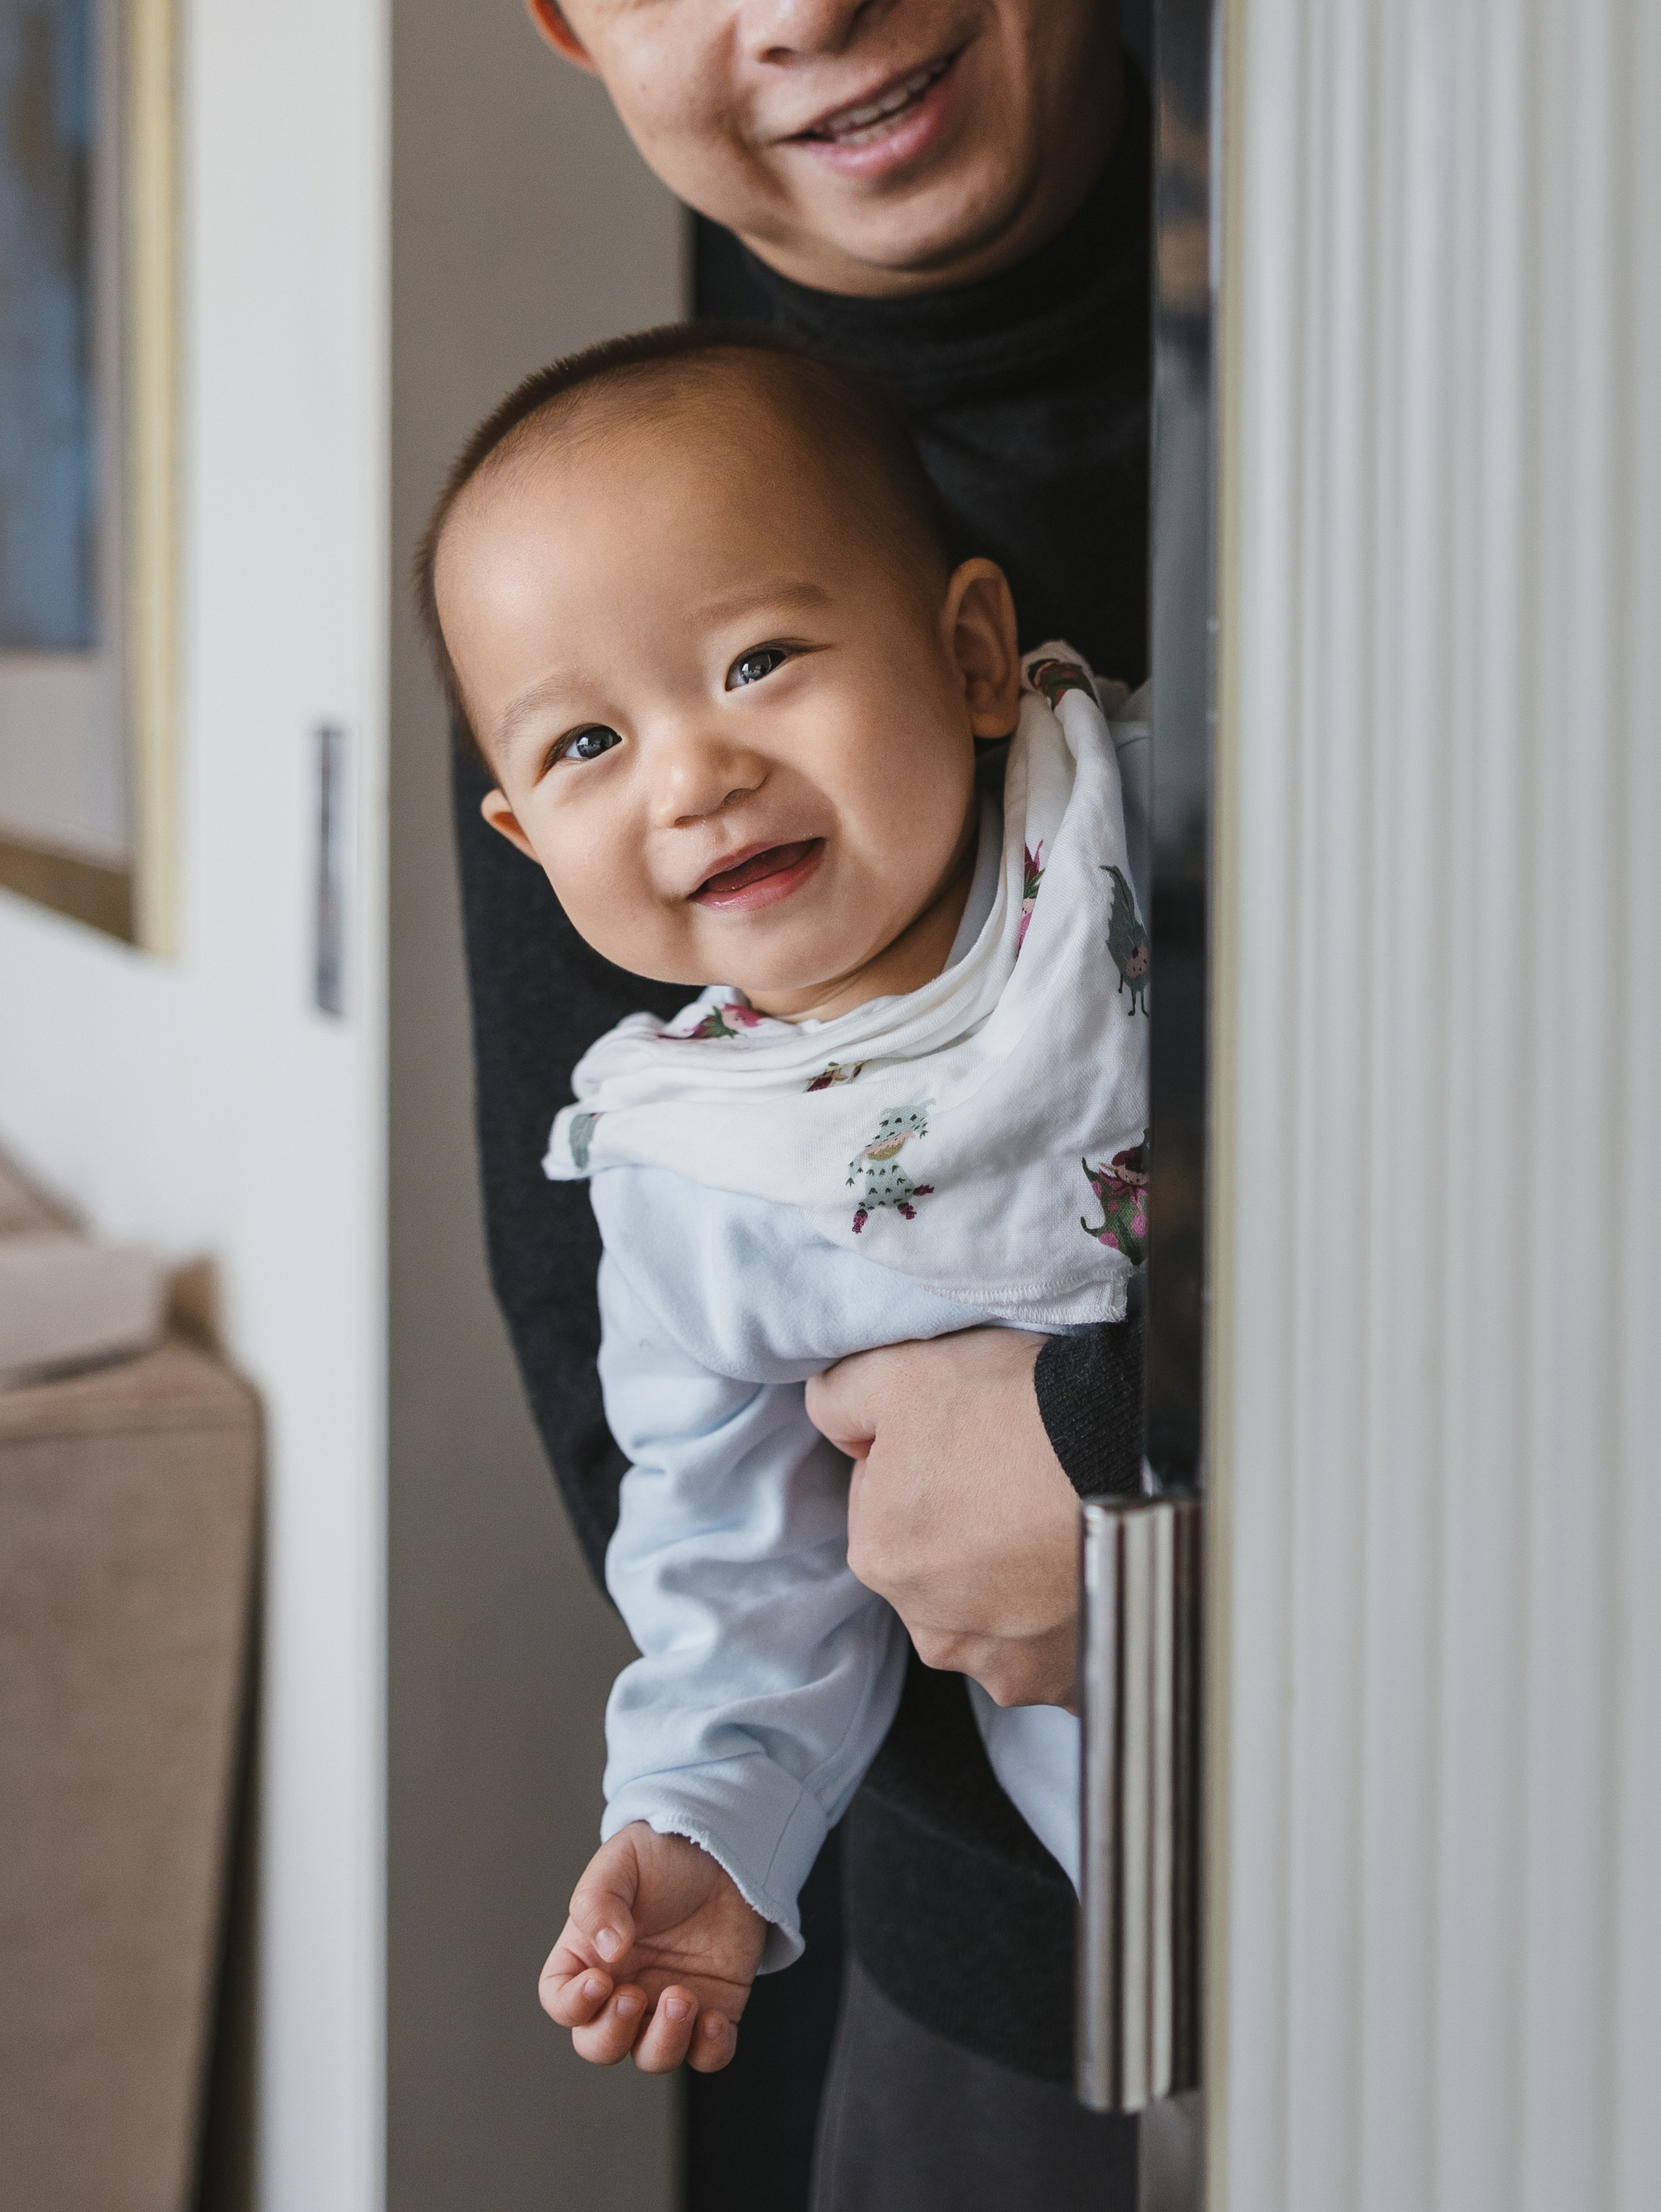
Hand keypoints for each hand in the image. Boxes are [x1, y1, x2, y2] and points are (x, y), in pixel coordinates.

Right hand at [540, 1824, 766, 2072]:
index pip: (560, 2000)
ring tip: (683, 1997)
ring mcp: (665, 2005)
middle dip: (613, 2034)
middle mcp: (623, 1989)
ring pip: (652, 2056)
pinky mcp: (713, 2011)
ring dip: (664, 2042)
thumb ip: (600, 1901)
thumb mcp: (621, 1861)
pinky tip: (714, 2021)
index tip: (599, 1980)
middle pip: (599, 2044)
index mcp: (589, 1957)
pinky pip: (707, 2055)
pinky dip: (709, 2051)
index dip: (572, 2004)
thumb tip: (609, 1950)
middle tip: (634, 1998)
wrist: (723, 1851)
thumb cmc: (662, 1855)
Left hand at [806, 1329, 1080, 1709]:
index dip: (923, 1462)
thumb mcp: (899, 1370)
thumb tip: (832, 1421)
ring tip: (1054, 1517)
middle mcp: (935, 1627)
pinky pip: (1052, 1648)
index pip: (885, 1503)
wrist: (1134, 1452)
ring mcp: (1005, 1662)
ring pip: (994, 1612)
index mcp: (878, 1556)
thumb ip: (840, 1398)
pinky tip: (1079, 1564)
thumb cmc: (1018, 1412)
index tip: (967, 1441)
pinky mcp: (1066, 1680)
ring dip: (1015, 1577)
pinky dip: (1062, 1614)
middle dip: (965, 1526)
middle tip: (1015, 1474)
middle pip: (937, 1565)